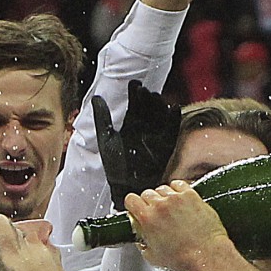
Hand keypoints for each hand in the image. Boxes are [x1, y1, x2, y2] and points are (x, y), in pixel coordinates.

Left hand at [92, 80, 180, 210]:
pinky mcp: (167, 145)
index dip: (135, 93)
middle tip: (146, 91)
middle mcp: (145, 128)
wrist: (128, 187)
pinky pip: (172, 130)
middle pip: (149, 107)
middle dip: (148, 98)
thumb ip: (102, 119)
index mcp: (130, 125)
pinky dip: (174, 119)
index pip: (134, 104)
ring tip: (158, 98)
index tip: (134, 84)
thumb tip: (96, 98)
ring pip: (161, 115)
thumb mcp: (106, 139)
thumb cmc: (115, 166)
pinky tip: (174, 108)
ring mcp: (156, 136)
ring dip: (160, 105)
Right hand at [125, 180, 227, 270]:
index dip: (132, 204)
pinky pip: (179, 184)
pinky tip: (179, 198)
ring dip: (163, 196)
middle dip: (148, 202)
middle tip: (155, 213)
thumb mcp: (152, 257)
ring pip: (162, 188)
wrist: (207, 254)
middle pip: (146, 193)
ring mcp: (176, 198)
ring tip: (170, 208)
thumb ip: (143, 244)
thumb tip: (142, 239)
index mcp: (147, 218)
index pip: (131, 199)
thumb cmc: (184, 258)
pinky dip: (177, 189)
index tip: (136, 208)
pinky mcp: (191, 195)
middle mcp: (160, 205)